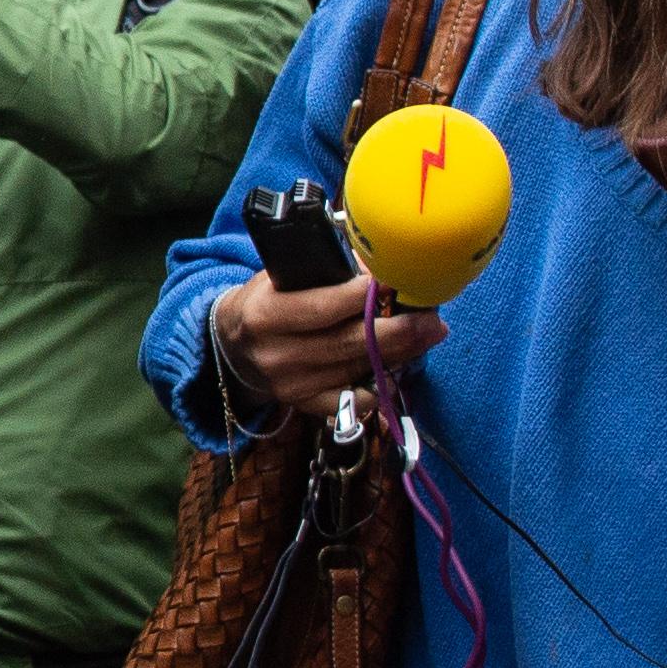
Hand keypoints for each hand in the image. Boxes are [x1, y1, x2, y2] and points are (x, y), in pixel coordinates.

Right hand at [208, 270, 439, 421]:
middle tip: (433, 318)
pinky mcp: (306, 404)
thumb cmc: (266, 302)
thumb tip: (378, 263)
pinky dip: (380, 384)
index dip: (365, 294)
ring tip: (427, 333)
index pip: (325, 306)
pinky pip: (355, 399)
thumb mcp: (279, 277)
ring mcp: (293, 385)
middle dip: (400, 329)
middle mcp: (278, 354)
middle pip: (351, 342)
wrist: (233, 347)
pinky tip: (397, 368)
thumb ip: (323, 273)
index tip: (398, 279)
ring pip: (359, 368)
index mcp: (266, 315)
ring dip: (401, 351)